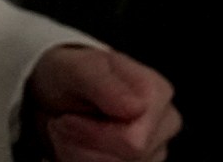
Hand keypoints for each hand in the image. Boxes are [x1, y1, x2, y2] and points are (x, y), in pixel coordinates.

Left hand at [24, 46, 180, 161]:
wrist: (58, 90)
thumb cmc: (70, 75)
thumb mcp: (73, 69)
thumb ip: (102, 83)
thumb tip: (136, 107)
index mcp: (157, 91)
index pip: (133, 140)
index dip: (92, 134)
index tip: (65, 119)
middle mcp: (165, 121)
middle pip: (129, 157)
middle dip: (84, 145)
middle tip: (61, 124)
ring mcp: (157, 147)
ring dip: (80, 155)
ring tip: (67, 132)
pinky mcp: (143, 161)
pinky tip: (76, 145)